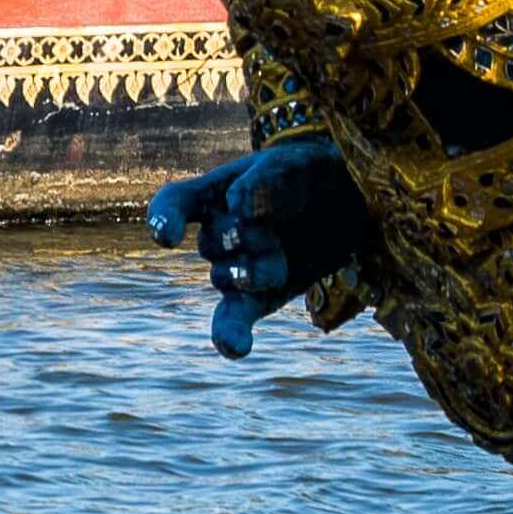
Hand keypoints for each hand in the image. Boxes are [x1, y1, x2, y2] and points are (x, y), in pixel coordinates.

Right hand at [150, 136, 363, 358]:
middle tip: (278, 226)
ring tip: (284, 256)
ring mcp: (236, 267)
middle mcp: (216, 233)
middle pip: (212, 244)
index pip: (175, 204)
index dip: (163, 220)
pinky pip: (232, 320)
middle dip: (246, 237)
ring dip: (256, 271)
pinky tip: (236, 348)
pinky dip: (231, 335)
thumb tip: (239, 206)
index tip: (167, 237)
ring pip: (226, 278)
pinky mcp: (257, 297)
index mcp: (214, 193)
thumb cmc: (312, 175)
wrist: (348, 202)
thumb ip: (268, 178)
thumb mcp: (297, 164)